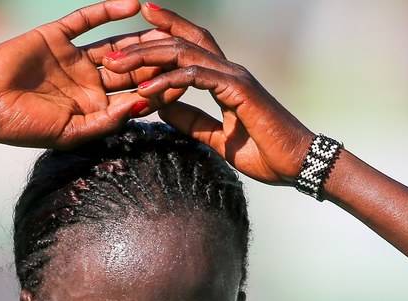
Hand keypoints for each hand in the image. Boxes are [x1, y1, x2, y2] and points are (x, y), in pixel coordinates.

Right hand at [0, 0, 178, 148]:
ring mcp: (73, 56)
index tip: (184, 81)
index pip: (134, 94)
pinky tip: (131, 5)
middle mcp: (88, 80)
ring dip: (139, 35)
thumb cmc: (23, 127)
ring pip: (115, 42)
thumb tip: (144, 106)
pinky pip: (87, 19)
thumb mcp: (72, 132)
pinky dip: (107, 10)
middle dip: (156, 60)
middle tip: (183, 50)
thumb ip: (109, 120)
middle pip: (131, 67)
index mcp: (94, 106)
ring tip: (165, 29)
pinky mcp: (57, 35)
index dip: (158, 88)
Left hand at [102, 3, 317, 186]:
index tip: (134, 30)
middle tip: (110, 50)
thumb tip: (163, 109)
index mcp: (225, 79)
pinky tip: (146, 90)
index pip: (190, 46)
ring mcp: (234, 77)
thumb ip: (192, 121)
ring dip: (147, 58)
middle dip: (144, 42)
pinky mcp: (238, 90)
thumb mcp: (217, 138)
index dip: (164, 33)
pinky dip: (169, 80)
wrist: (297, 164)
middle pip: (181, 43)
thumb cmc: (266, 153)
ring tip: (116, 67)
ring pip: (184, 54)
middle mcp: (229, 70)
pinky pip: (196, 77)